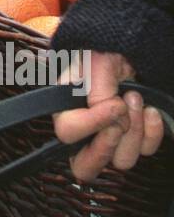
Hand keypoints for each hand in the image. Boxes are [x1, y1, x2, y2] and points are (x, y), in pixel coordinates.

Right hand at [53, 50, 164, 181]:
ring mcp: (111, 139)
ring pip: (121, 160)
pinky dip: (152, 131)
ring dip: (134, 131)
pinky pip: (146, 151)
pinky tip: (151, 110)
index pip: (67, 133)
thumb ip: (96, 89)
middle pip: (85, 167)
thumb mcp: (96, 62)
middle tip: (120, 123)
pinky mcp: (134, 139)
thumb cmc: (104, 51)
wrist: (129, 49)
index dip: (92, 123)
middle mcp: (84, 133)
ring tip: (136, 99)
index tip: (115, 104)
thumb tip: (107, 112)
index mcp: (65, 111)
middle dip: (106, 148)